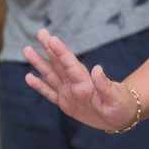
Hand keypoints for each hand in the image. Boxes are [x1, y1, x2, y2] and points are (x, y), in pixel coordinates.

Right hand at [24, 28, 140, 131]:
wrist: (121, 116)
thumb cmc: (121, 105)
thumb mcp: (115, 98)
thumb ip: (105, 85)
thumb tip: (98, 69)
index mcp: (86, 82)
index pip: (71, 64)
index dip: (61, 52)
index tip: (52, 38)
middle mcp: (75, 84)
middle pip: (59, 63)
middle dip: (49, 48)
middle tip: (41, 32)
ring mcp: (69, 92)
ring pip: (51, 75)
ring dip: (39, 63)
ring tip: (27, 50)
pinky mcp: (66, 103)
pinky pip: (50, 93)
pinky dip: (39, 86)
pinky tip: (29, 77)